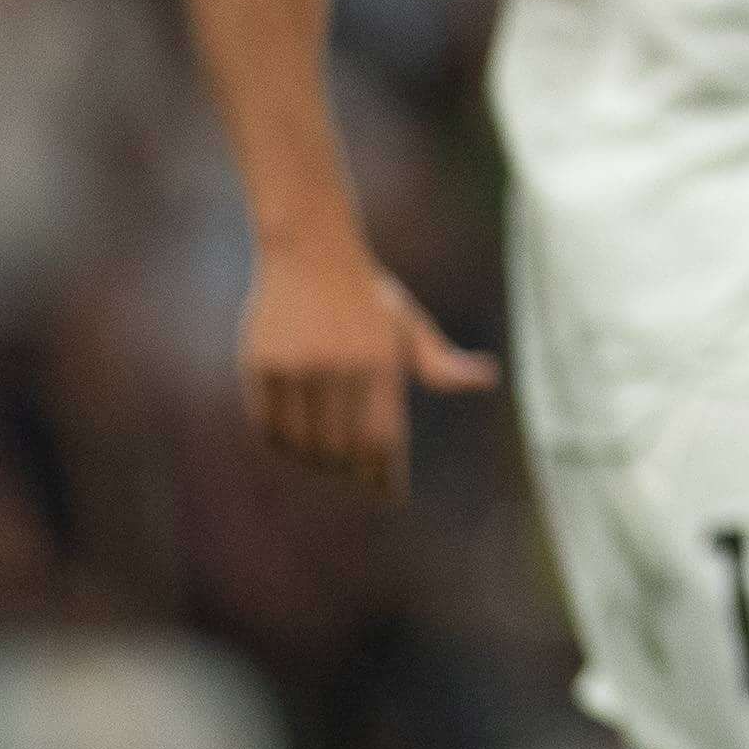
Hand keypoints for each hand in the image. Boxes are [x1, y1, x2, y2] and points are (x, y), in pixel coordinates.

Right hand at [240, 242, 495, 496]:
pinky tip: (297, 449)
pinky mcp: (261, 364)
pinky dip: (284, 446)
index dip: (385, 475)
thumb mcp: (409, 326)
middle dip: (352, 471)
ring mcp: (298, 365)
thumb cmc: (367, 297)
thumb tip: (486, 379)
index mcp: (381, 360)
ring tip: (328, 465)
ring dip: (317, 463)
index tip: (391, 496)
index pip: (383, 438)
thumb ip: (441, 364)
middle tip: (359, 479)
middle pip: (343, 448)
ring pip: (304, 443)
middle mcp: (340, 366)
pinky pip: (270, 427)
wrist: (310, 252)